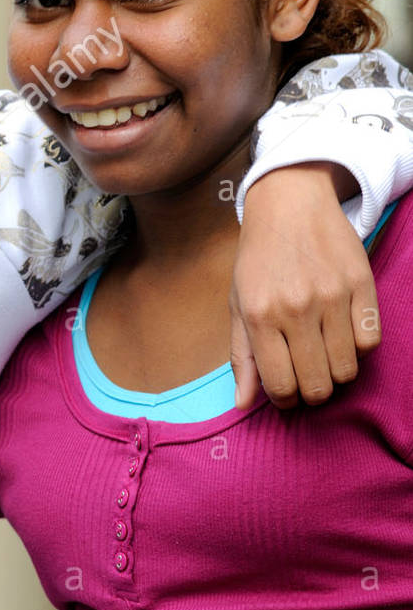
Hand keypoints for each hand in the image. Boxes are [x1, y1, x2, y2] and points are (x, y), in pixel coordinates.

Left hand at [231, 163, 379, 408]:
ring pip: (347, 368)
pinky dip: (359, 348)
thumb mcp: (238, 304)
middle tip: (306, 378)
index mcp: (259, 315)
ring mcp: (331, 296)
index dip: (285, 400)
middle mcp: (295, 308)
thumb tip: (241, 403)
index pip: (280, 385)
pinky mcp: (362, 284)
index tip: (286, 394)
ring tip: (322, 355)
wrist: (289, 205)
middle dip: (312, 392)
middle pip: (317, 384)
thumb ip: (241, 356)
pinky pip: (370, 341)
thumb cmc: (258, 259)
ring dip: (336, 372)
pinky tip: (342, 335)